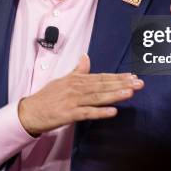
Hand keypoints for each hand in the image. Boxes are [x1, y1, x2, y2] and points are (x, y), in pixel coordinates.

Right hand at [18, 54, 144, 135]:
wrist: (31, 111)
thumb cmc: (47, 96)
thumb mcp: (63, 79)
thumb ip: (77, 70)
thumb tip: (85, 56)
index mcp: (77, 79)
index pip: (101, 77)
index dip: (118, 77)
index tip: (132, 76)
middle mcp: (77, 88)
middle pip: (103, 85)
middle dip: (122, 84)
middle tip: (139, 83)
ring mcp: (73, 100)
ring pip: (98, 97)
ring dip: (115, 94)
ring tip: (130, 92)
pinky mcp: (69, 114)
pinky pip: (87, 113)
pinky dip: (100, 112)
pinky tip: (113, 112)